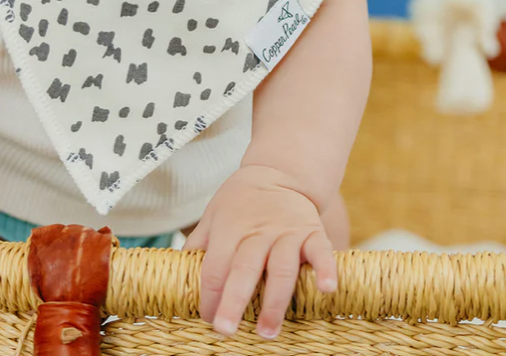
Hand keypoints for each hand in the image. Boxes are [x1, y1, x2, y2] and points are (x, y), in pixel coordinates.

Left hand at [184, 165, 337, 339]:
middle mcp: (257, 232)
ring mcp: (287, 233)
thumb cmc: (240, 201)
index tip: (208, 320)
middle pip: (244, 270)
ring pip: (281, 269)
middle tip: (225, 330)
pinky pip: (320, 252)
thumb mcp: (213, 215)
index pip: (215, 268)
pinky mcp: (312, 232)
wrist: (280, 172)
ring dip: (275, 301)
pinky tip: (326, 289)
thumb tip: (179, 273)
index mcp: (229, 230)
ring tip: (268, 331)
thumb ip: (198, 244)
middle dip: (233, 301)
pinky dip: (325, 270)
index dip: (209, 296)